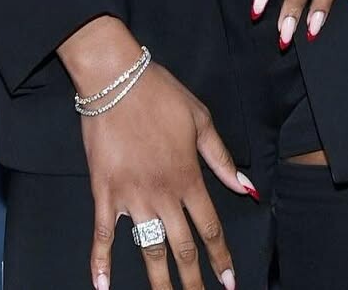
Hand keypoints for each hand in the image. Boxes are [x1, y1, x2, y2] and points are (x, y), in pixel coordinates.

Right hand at [79, 55, 254, 289]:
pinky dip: (101, 262)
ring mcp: (132, 196)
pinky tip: (103, 287)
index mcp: (188, 177)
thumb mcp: (200, 119)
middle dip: (194, 279)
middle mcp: (163, 194)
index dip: (220, 257)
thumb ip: (221, 158)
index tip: (228, 281)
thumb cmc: (161, 93)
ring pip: (149, 249)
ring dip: (159, 280)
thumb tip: (246, 187)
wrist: (117, 79)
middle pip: (182, 247)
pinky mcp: (104, 192)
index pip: (209, 227)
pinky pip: (103, 234)